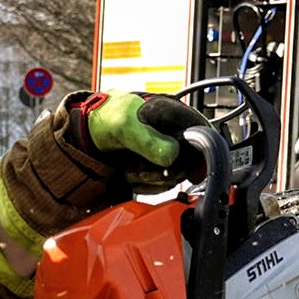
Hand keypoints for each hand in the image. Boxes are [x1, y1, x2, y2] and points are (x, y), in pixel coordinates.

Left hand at [81, 91, 208, 190]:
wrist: (95, 127)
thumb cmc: (110, 117)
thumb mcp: (125, 126)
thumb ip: (148, 141)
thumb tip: (172, 156)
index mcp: (175, 113)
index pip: (203, 134)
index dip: (199, 155)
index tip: (187, 172)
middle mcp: (179, 131)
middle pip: (191, 161)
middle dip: (165, 172)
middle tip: (140, 171)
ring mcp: (172, 148)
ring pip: (178, 174)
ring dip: (154, 179)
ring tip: (131, 170)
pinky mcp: (163, 163)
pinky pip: (167, 181)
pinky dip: (150, 185)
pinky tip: (134, 177)